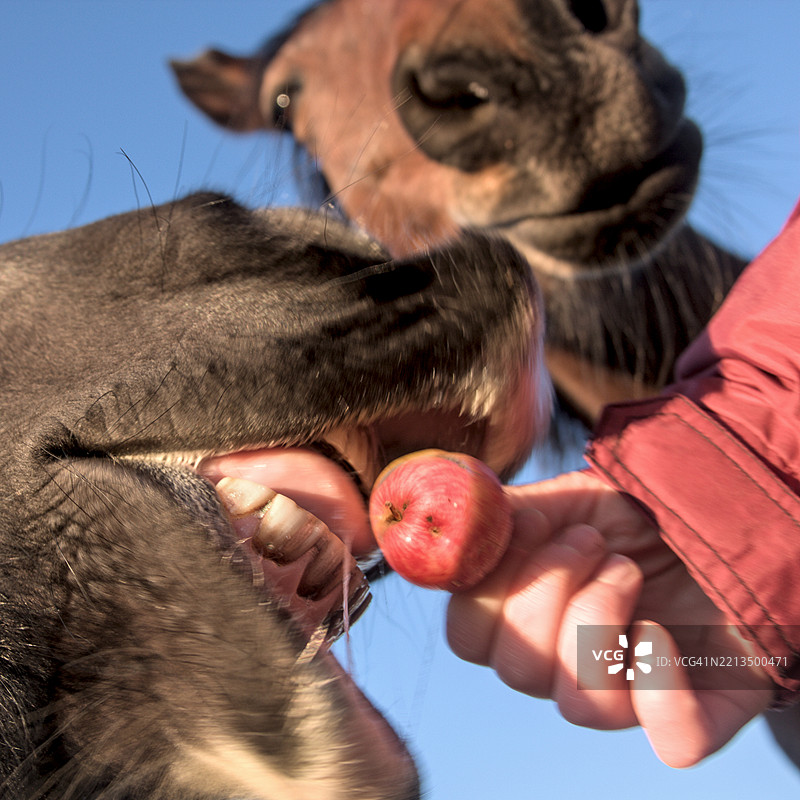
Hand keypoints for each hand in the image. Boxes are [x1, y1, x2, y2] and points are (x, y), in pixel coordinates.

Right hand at [446, 470, 774, 765]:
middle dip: (544, 593)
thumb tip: (455, 529)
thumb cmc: (639, 508)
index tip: (525, 530)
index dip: (485, 592)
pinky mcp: (701, 707)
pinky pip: (672, 739)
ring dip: (596, 622)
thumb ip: (507, 514)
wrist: (722, 510)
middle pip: (517, 671)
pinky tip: (660, 631)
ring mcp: (634, 692)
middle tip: (590, 543)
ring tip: (627, 568)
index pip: (469, 639)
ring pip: (580, 704)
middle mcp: (570, 663)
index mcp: (530, 617)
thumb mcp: (567, 496)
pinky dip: (660, 686)